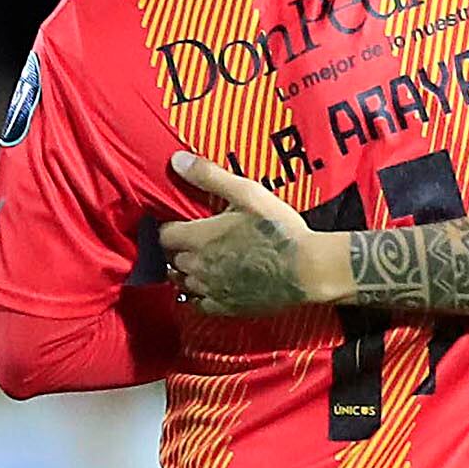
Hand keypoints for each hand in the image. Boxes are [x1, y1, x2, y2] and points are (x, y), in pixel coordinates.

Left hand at [159, 154, 347, 316]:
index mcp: (197, 238)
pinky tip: (207, 287)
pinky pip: (198, 304)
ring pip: (180, 282)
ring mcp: (209, 290)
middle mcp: (197, 267)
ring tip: (196, 260)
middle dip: (176, 248)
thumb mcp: (246, 193)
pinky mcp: (225, 307)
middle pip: (170, 258)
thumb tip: (177, 160)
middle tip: (191, 238)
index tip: (179, 221)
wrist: (305, 269)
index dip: (169, 227)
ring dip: (184, 271)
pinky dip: (197, 295)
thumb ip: (209, 176)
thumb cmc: (277, 229)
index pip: (163, 235)